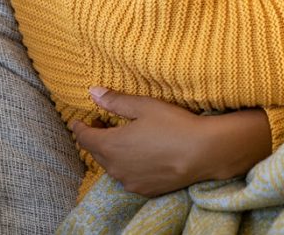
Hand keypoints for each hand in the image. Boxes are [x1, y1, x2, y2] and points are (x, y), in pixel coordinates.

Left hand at [69, 89, 270, 196]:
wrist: (203, 152)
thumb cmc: (173, 125)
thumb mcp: (143, 106)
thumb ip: (115, 101)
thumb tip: (93, 92)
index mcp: (111, 146)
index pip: (84, 137)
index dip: (80, 127)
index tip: (80, 120)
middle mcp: (115, 168)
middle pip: (96, 152)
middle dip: (96, 138)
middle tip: (102, 123)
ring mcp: (130, 181)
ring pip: (112, 166)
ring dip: (111, 152)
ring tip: (122, 138)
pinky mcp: (144, 189)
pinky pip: (127, 176)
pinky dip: (127, 165)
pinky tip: (139, 155)